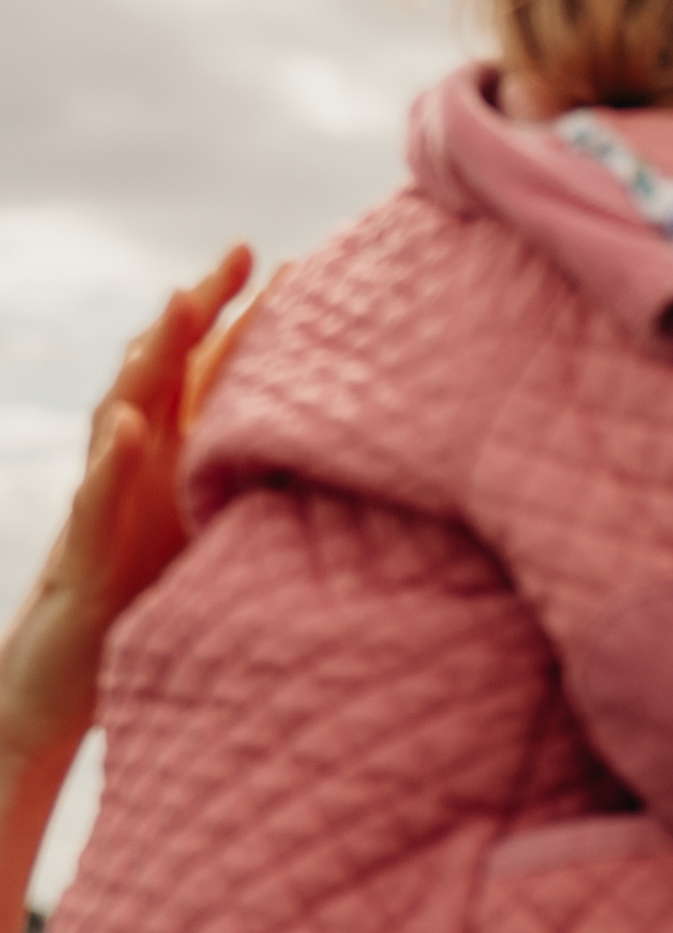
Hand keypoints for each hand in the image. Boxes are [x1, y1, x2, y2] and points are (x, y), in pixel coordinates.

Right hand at [0, 247, 254, 771]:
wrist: (71, 679)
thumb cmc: (145, 603)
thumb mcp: (214, 534)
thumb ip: (257, 490)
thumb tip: (341, 467)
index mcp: (174, 455)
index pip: (211, 372)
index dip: (247, 320)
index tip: (298, 265)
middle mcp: (137, 463)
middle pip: (167, 370)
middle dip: (200, 308)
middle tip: (241, 253)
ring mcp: (105, 500)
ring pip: (122, 412)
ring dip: (152, 357)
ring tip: (183, 303)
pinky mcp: (84, 552)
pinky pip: (95, 498)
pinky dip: (113, 460)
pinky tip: (134, 426)